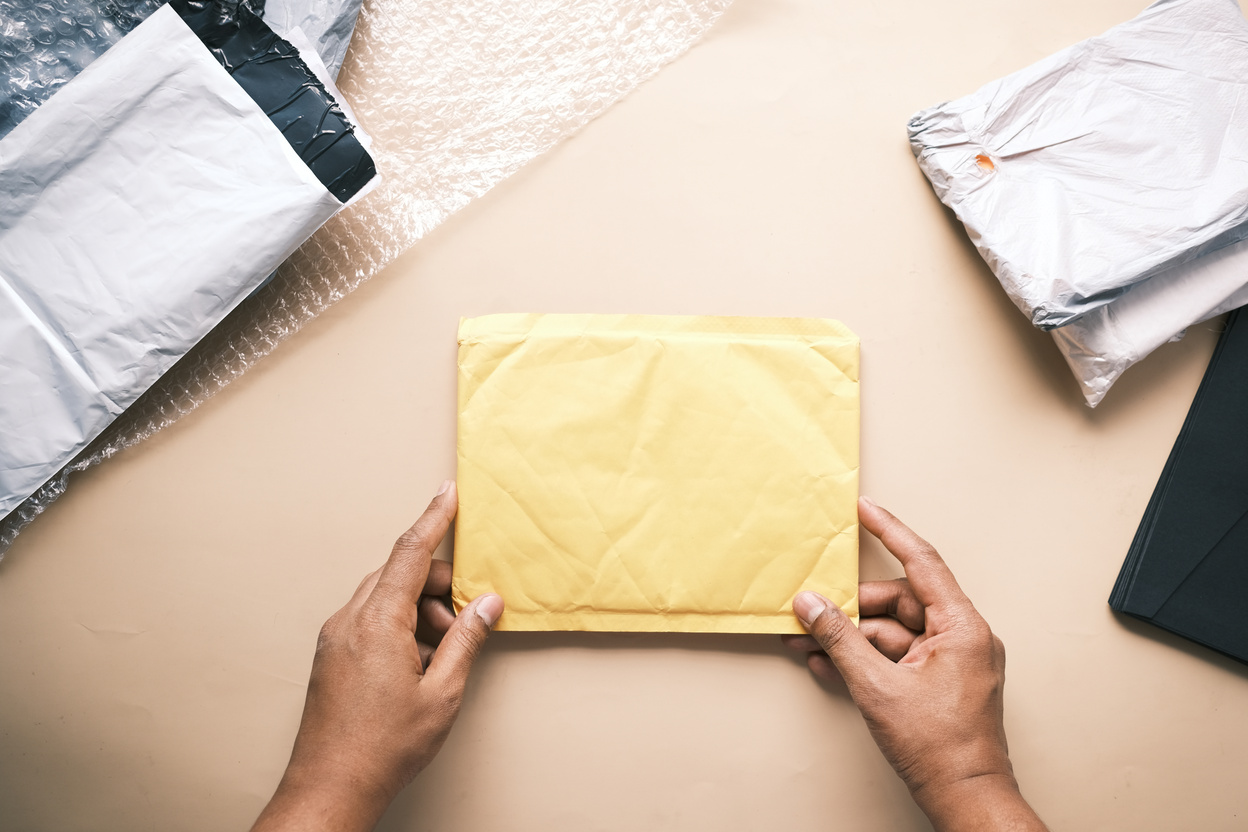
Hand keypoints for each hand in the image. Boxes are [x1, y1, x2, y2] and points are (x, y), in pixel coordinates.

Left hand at [252, 481, 502, 831]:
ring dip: (420, 611)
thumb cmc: (382, 748)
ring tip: (442, 656)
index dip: (433, 519)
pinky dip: (400, 626)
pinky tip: (418, 663)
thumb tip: (487, 603)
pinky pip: (370, 619)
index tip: (449, 492)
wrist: (329, 788)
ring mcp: (335, 638)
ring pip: (385, 597)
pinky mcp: (331, 655)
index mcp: (377, 622)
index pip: (410, 553)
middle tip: (465, 621)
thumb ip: (466, 640)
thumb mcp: (441, 694)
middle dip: (438, 587)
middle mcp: (349, 621)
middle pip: (399, 575)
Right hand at [783, 497, 1045, 831]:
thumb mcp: (878, 687)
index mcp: (962, 627)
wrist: (965, 799)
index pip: (922, 562)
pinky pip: (896, 656)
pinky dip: (865, 659)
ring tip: (810, 644)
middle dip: (852, 607)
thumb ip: (840, 638)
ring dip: (851, 637)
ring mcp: (952, 661)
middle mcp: (962, 637)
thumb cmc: (941, 748)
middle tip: (812, 611)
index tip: (865, 508)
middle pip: (898, 601)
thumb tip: (812, 604)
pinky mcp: (940, 682)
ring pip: (892, 631)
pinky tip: (829, 663)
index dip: (889, 531)